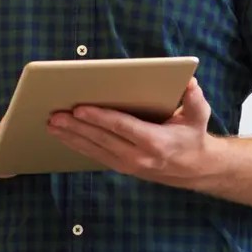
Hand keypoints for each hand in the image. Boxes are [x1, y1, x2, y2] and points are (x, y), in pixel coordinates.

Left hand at [47, 78, 219, 188]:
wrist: (194, 168)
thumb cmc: (193, 135)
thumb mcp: (199, 116)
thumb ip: (195, 99)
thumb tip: (190, 83)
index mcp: (155, 142)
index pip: (122, 127)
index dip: (99, 118)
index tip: (80, 109)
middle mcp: (138, 156)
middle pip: (101, 139)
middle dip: (76, 127)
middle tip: (55, 115)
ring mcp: (128, 165)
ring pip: (94, 149)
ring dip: (71, 137)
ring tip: (51, 124)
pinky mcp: (121, 167)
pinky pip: (95, 155)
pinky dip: (77, 146)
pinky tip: (62, 136)